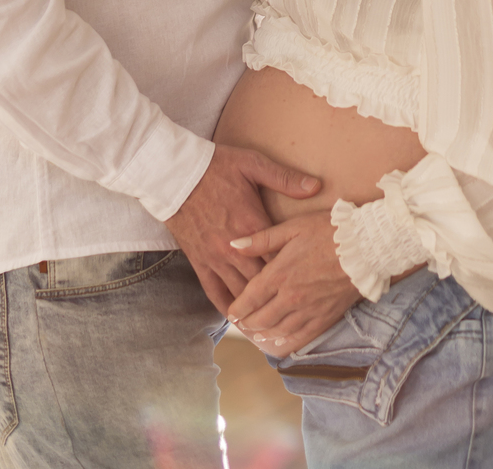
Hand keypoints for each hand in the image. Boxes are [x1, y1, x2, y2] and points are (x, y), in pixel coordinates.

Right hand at [166, 144, 319, 313]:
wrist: (175, 174)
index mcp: (253, 225)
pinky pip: (214, 292)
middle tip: (297, 314)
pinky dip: (227, 308)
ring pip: (240, 293)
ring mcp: (215, 258)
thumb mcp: (253, 164)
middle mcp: (235, 248)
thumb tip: (316, 186)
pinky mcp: (199, 262)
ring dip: (256, 310)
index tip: (310, 285)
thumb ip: (285, 178)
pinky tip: (238, 320)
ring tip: (273, 329)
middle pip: (262, 283)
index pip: (280, 259)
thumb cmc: (217, 166)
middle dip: (278, 299)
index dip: (295, 274)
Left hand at [226, 211, 358, 354]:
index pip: (249, 300)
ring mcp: (307, 311)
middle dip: (246, 323)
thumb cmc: (329, 232)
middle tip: (241, 323)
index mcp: (279, 274)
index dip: (236, 309)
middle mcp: (290, 298)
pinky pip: (299, 339)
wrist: (367, 247)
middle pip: (259, 320)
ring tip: (256, 333)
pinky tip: (279, 342)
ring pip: (277, 332)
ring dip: (262, 334)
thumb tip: (234, 244)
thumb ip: (262, 239)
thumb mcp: (294, 227)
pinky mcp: (324, 319)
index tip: (231, 312)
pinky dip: (285, 343)